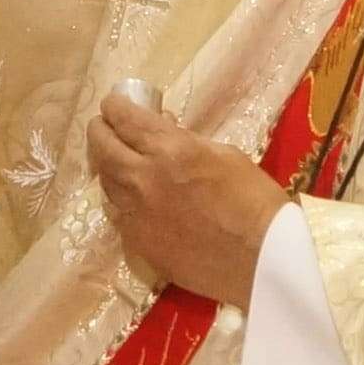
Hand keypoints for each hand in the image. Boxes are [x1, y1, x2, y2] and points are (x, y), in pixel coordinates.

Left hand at [87, 91, 285, 305]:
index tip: (115, 104)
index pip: (124, 118)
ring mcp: (136, 214)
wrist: (262, 259)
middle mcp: (143, 178)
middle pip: (102, 146)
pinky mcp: (137, 242)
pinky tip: (134, 200)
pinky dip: (121, 201)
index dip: (115, 106)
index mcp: (169, 149)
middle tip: (105, 127)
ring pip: (105, 181)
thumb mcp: (225, 155)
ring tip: (118, 161)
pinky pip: (118, 214)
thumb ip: (186, 141)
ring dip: (109, 166)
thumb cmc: (255, 201)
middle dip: (101, 131)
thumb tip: (163, 127)